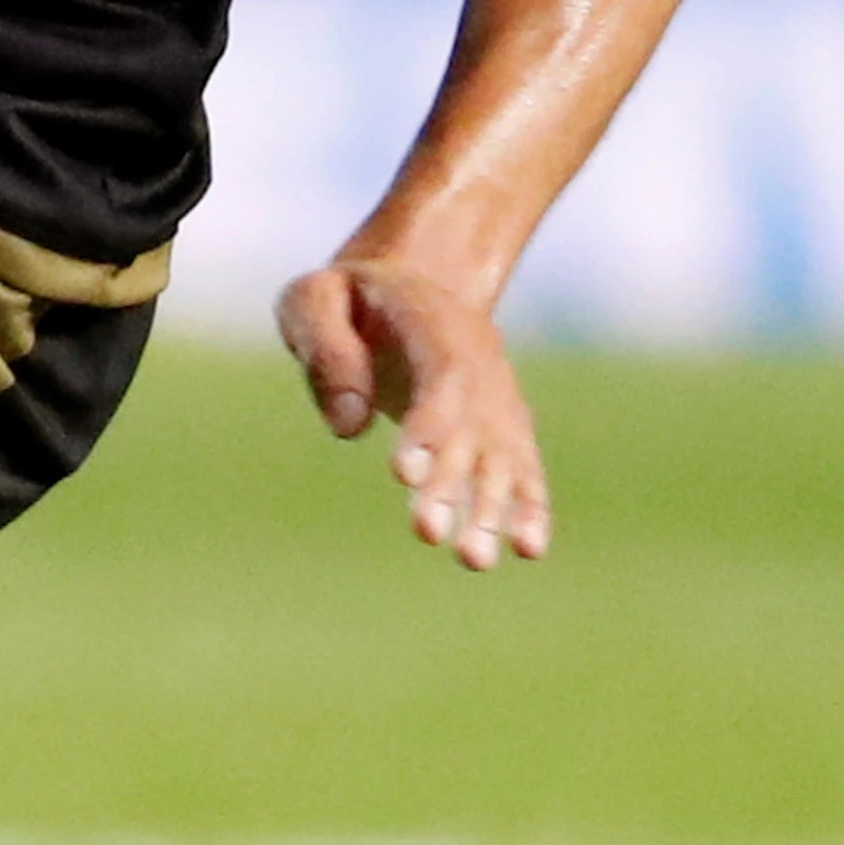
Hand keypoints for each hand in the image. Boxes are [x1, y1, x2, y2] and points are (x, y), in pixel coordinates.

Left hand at [275, 257, 553, 571]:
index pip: (442, 378)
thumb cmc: (347, 297)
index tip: (402, 477)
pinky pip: (522, 466)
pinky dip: (528, 505)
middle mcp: (480, 363)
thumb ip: (326, 349)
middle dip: (450, 484)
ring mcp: (497, 396)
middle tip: (424, 533)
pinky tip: (526, 550)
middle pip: (471, 429)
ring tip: (473, 560)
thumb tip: (348, 425)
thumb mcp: (315, 299)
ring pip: (501, 457)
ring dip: (491, 510)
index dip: (429, 427)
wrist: (408, 284)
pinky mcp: (501, 425)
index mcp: (434, 322)